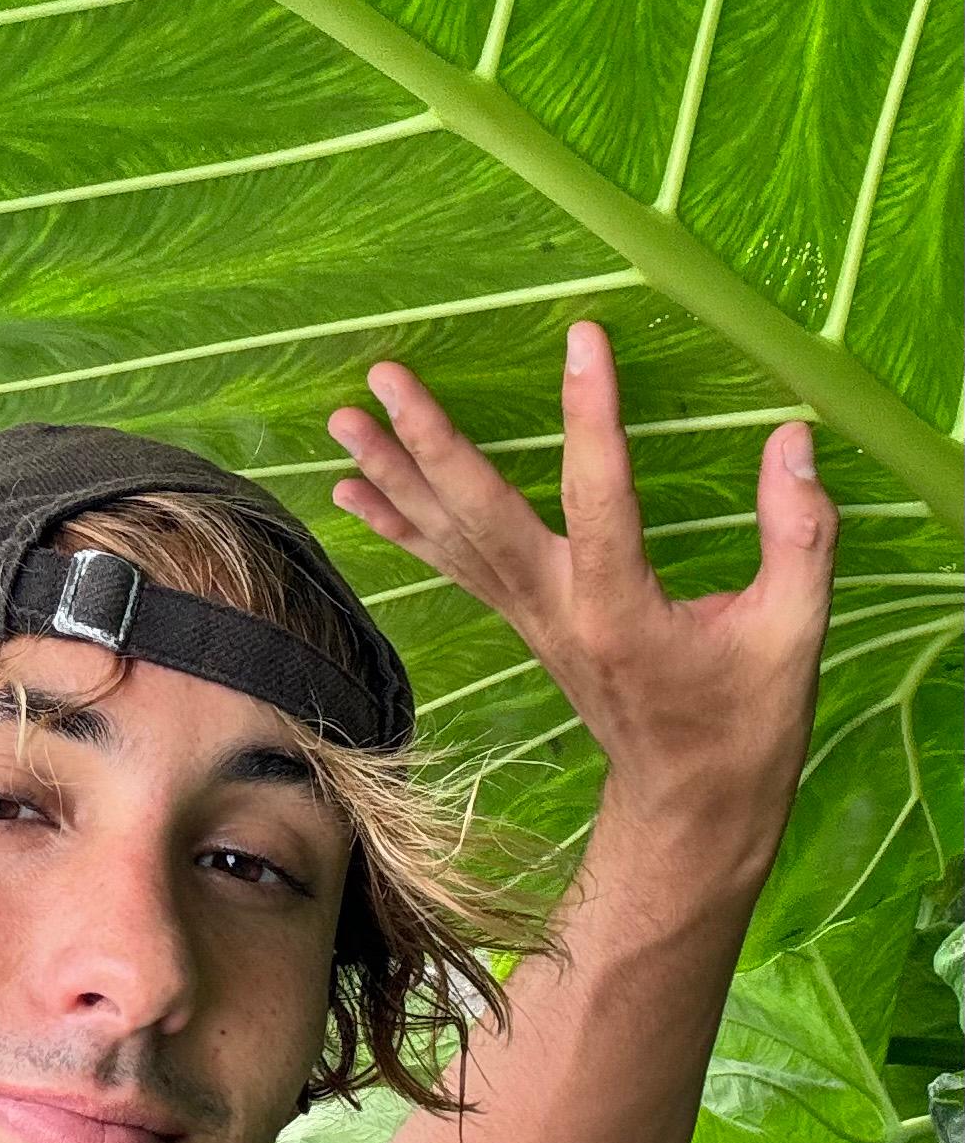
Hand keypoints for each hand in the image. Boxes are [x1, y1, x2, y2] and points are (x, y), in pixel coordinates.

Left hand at [328, 323, 837, 859]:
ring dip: (393, 476)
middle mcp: (558, 611)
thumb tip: (793, 438)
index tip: (583, 339)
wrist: (690, 803)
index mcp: (623, 611)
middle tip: (384, 378)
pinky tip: (352, 488)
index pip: (601, 498)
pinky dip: (398, 525)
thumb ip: (799, 535)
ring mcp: (530, 619)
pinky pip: (449, 565)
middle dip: (429, 443)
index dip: (592, 416)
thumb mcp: (793, 634)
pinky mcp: (521, 622)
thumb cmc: (745, 721)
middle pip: (480, 517)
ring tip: (343, 419)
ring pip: (450, 538)